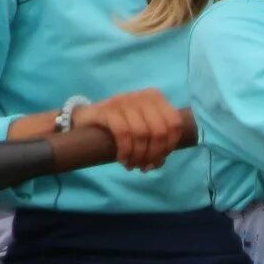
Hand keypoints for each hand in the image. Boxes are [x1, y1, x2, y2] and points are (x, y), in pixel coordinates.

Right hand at [75, 89, 195, 170]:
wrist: (88, 118)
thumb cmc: (120, 125)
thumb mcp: (142, 127)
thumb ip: (155, 141)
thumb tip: (159, 162)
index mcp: (155, 98)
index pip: (175, 123)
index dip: (170, 146)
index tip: (159, 159)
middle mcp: (142, 97)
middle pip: (159, 131)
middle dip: (153, 154)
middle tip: (144, 166)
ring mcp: (124, 101)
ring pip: (141, 133)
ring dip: (138, 156)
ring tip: (132, 165)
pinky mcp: (107, 110)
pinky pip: (123, 133)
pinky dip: (126, 150)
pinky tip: (122, 159)